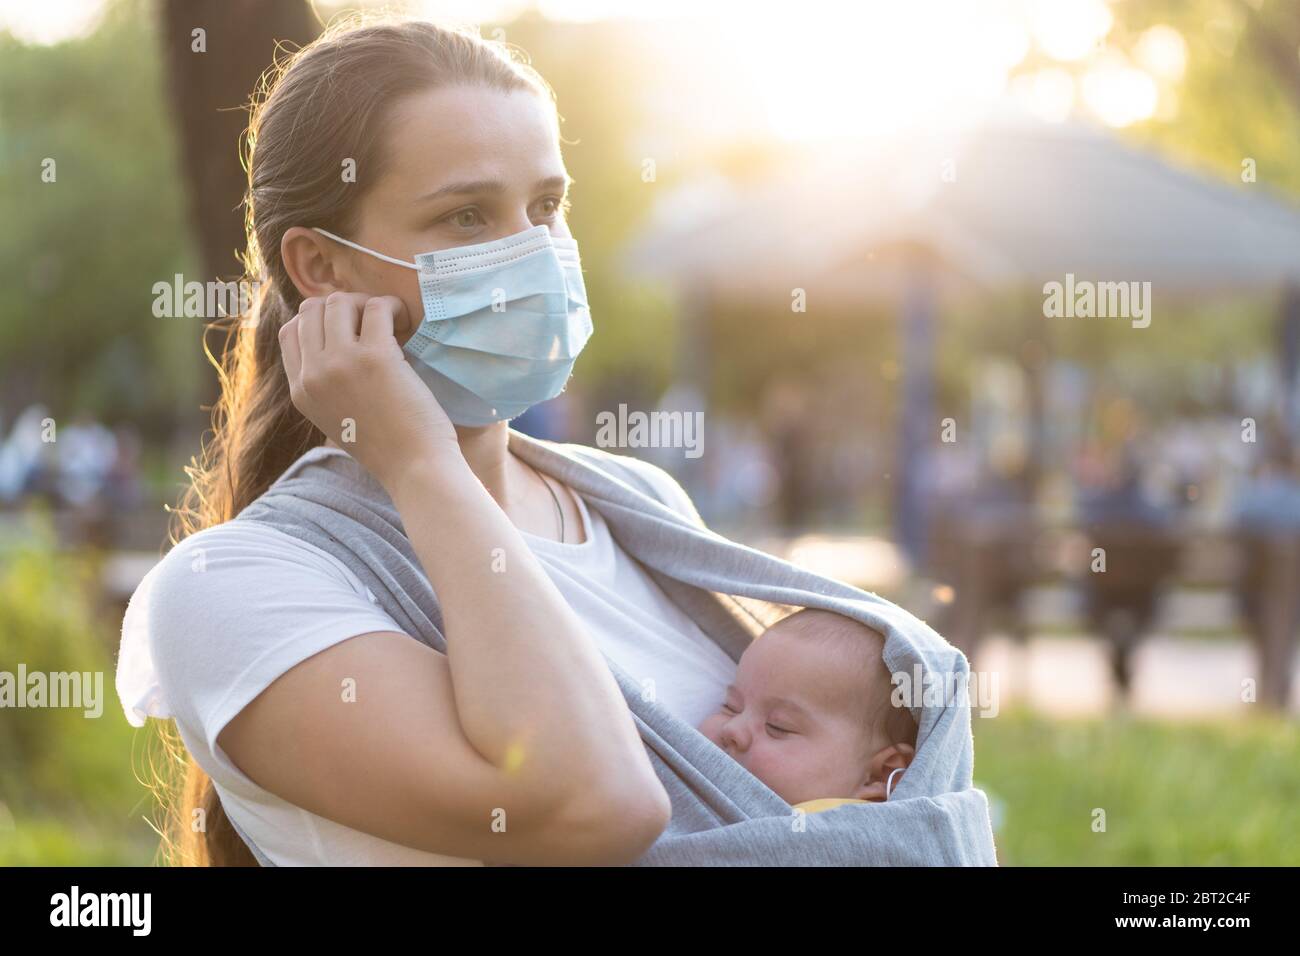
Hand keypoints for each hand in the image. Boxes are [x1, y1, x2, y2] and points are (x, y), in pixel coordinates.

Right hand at [278, 292, 462, 485]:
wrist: (414, 468)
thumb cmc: (387, 446)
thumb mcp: (336, 418)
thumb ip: (324, 385)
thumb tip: (333, 341)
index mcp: (301, 391)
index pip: (290, 332)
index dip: (319, 320)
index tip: (349, 328)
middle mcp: (314, 375)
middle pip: (311, 310)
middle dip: (343, 307)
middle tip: (372, 322)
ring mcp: (341, 363)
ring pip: (339, 302)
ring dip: (366, 303)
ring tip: (389, 322)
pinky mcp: (375, 357)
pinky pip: (377, 307)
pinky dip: (392, 307)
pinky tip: (405, 322)